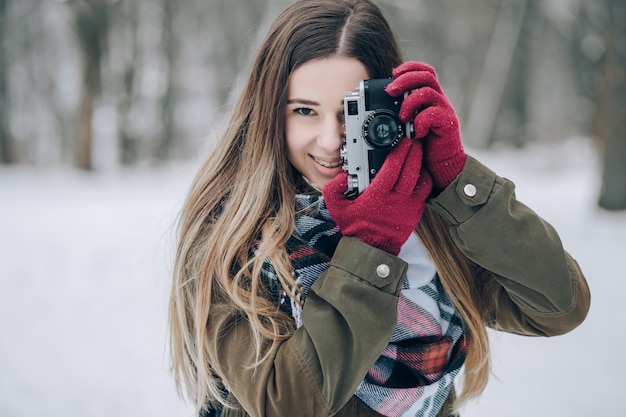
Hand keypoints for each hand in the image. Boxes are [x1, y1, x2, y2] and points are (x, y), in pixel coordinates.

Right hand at [322, 138, 432, 255]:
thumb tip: (343, 175)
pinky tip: (420, 171)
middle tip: (413, 141)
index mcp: (377, 195)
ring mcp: (408, 206)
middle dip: (413, 152)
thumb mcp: (336, 207)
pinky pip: (425, 191)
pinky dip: (424, 179)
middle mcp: (395, 199)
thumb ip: (333, 188)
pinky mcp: (415, 212)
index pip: (393, 167)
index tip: (402, 141)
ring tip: (417, 152)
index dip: (399, 151)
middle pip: (410, 169)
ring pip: (420, 179)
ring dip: (420, 163)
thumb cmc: (355, 227)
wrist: (371, 249)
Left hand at [385, 61, 465, 189]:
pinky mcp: (448, 124)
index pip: (424, 71)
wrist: (444, 165)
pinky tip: (416, 132)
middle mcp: (439, 100)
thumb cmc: (425, 146)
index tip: (392, 73)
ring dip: (410, 102)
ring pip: (428, 92)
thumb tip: (378, 107)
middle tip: (390, 91)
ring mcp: (445, 111)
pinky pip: (434, 114)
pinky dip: (420, 121)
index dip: (409, 68)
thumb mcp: (410, 126)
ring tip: (402, 117)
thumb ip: (401, 114)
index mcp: (430, 97)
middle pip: (426, 76)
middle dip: (405, 80)